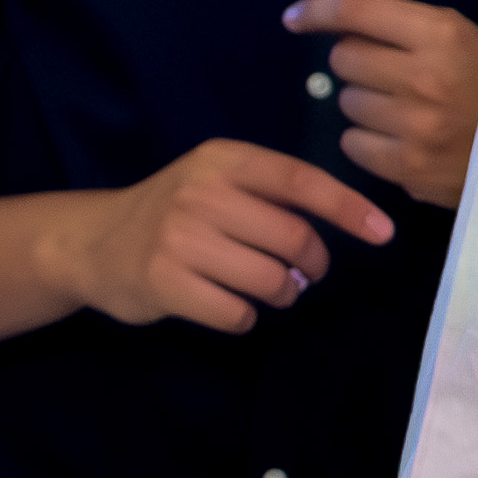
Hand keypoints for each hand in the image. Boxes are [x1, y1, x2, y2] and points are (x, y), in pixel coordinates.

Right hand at [56, 137, 394, 334]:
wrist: (94, 243)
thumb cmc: (172, 211)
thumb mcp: (214, 180)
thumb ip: (269, 192)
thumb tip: (347, 223)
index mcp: (221, 161)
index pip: (299, 181)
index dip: (347, 207)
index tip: (383, 232)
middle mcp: (200, 194)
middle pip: (293, 239)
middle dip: (310, 264)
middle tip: (300, 273)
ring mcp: (179, 239)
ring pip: (270, 281)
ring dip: (281, 295)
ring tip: (265, 290)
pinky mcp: (165, 283)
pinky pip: (237, 314)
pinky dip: (242, 317)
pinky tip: (223, 303)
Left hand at [284, 0, 477, 207]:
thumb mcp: (464, 40)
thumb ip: (408, 31)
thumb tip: (339, 29)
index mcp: (441, 34)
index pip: (358, 11)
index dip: (318, 11)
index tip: (294, 19)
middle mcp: (423, 77)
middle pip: (344, 59)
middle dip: (358, 64)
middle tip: (388, 75)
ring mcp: (415, 126)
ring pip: (346, 103)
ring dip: (365, 104)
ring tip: (403, 110)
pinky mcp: (410, 167)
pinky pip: (353, 145)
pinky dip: (367, 141)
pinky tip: (398, 139)